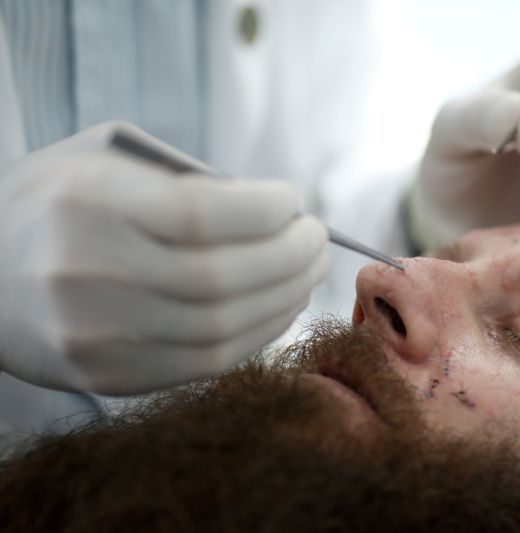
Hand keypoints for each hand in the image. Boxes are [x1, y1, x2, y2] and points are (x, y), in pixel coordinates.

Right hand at [0, 122, 328, 394]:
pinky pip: (207, 364)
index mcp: (86, 206)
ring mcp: (97, 337)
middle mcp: (88, 276)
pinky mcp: (109, 377)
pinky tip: (279, 307)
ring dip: (286, 298)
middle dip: (291, 257)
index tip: (291, 200)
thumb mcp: (103, 165)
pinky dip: (259, 334)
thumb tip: (273, 216)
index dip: (265, 210)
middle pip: (223, 279)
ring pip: (224, 329)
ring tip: (307, 272)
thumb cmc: (58, 206)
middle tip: (317, 240)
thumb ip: (183, 185)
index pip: (201, 215)